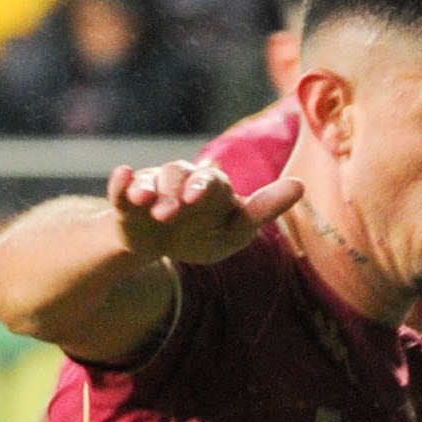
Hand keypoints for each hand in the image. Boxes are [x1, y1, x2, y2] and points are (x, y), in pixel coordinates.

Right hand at [104, 158, 301, 266]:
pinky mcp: (127, 201)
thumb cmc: (204, 234)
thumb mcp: (235, 231)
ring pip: (152, 181)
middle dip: (176, 189)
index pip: (212, 183)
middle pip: (179, 175)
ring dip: (149, 190)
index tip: (200, 199)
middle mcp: (182, 181)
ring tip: (146, 203)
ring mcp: (153, 188)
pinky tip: (122, 177)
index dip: (205, 188)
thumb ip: (263, 209)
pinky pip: (121, 188)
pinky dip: (120, 183)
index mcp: (212, 187)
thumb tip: (300, 184)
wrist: (161, 245)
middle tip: (174, 209)